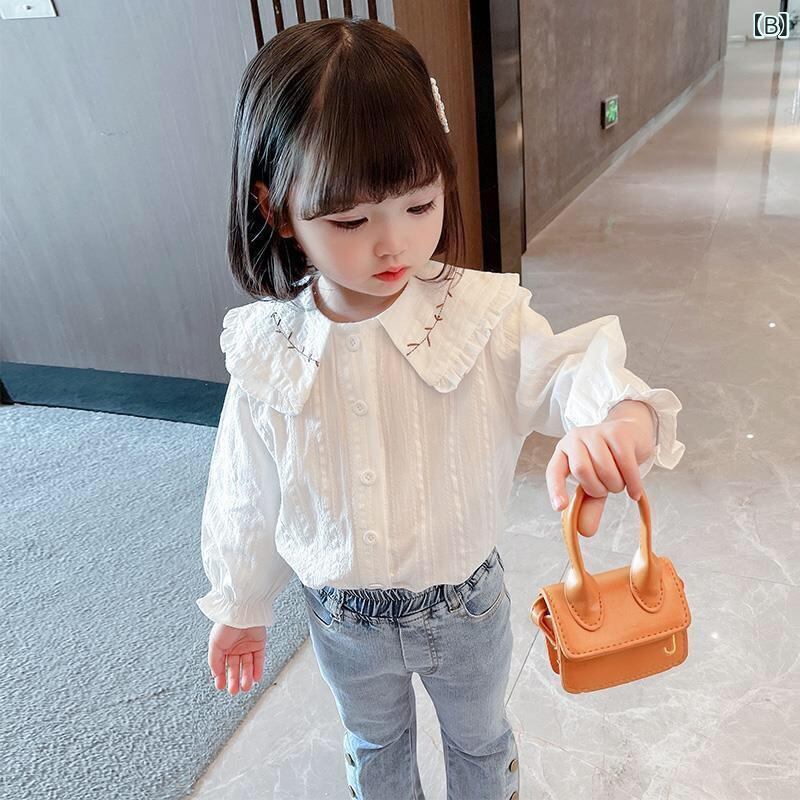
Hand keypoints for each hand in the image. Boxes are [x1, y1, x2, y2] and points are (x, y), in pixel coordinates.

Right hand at [208, 622, 266, 695]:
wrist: (242, 611)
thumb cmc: (226, 625)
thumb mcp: (215, 645)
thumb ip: (214, 661)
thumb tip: (216, 675)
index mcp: (223, 647)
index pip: (222, 666)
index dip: (221, 677)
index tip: (221, 687)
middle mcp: (235, 648)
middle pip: (235, 667)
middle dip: (234, 680)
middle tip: (234, 691)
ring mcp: (248, 646)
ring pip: (248, 665)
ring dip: (246, 677)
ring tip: (245, 687)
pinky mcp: (259, 644)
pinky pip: (259, 659)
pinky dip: (258, 669)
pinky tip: (256, 679)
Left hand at [545, 411, 653, 536]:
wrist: (631, 432)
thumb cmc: (609, 460)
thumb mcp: (596, 483)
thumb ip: (588, 506)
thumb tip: (584, 531)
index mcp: (564, 451)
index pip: (554, 471)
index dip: (556, 489)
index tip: (560, 507)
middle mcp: (576, 438)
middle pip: (582, 470)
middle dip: (597, 488)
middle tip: (606, 489)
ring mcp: (597, 433)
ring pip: (605, 468)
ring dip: (616, 485)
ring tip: (620, 483)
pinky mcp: (619, 433)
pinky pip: (626, 464)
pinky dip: (632, 483)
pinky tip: (635, 492)